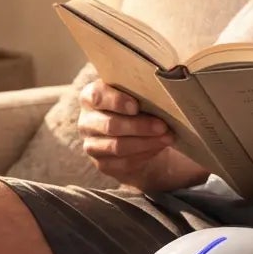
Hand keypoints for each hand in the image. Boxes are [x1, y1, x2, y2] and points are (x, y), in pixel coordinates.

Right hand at [76, 80, 207, 191]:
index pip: (96, 96)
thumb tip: (165, 89)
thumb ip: (140, 91)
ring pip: (117, 146)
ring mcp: (92, 145)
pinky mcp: (102, 164)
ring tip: (166, 138)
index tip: (136, 106)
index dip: (116, 101)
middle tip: (163, 126)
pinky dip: (144, 155)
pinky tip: (158, 147)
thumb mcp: (134, 94)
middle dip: (139, 126)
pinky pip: (123, 162)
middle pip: (110, 125)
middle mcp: (86, 122)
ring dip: (145, 143)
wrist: (130, 136)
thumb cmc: (134, 108)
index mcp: (90, 97)